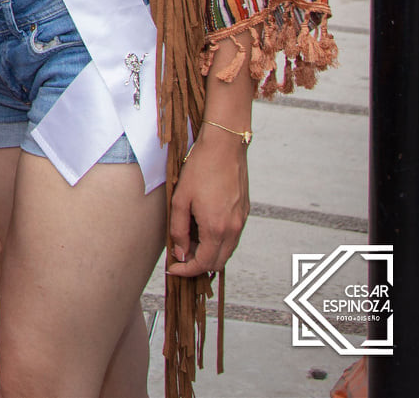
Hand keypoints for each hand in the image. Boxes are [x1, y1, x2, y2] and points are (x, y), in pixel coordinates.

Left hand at [168, 128, 250, 276]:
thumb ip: (178, 230)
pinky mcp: (245, 213)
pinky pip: (232, 237)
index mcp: (216, 229)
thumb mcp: (180, 199)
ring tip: (189, 242)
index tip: (173, 269)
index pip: (203, 264)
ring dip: (209, 253)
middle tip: (179, 255)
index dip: (186, 271)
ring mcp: (242, 221)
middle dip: (197, 265)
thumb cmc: (200, 169)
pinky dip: (218, 242)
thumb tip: (180, 253)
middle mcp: (233, 229)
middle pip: (217, 262)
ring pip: (227, 251)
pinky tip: (203, 230)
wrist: (225, 147)